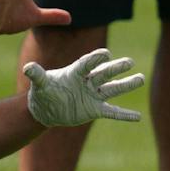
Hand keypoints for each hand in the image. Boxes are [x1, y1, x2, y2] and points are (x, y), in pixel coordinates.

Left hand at [23, 47, 145, 126]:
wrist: (46, 108)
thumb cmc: (43, 92)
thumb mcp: (40, 84)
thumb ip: (37, 75)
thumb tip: (28, 67)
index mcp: (75, 73)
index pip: (87, 64)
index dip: (95, 59)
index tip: (106, 54)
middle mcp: (87, 82)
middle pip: (104, 73)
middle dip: (116, 68)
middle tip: (130, 62)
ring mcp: (93, 95)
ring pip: (113, 88)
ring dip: (127, 84)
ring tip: (141, 78)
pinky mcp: (95, 109)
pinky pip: (112, 112)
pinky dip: (124, 114)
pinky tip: (138, 116)